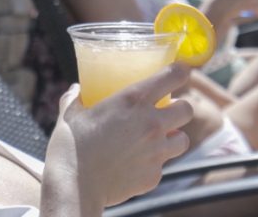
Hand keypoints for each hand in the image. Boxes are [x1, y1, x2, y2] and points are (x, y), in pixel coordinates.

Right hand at [42, 64, 193, 213]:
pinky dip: (154, 163)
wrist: (74, 186)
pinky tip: (136, 163)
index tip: (178, 71)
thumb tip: (76, 90)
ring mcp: (156, 151)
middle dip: (180, 108)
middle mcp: (152, 123)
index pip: (174, 76)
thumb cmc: (71, 145)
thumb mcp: (70, 114)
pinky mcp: (154, 176)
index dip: (180, 71)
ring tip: (158, 139)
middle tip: (166, 110)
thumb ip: (75, 98)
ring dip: (173, 136)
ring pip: (183, 140)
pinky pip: (162, 165)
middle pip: (187, 109)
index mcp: (134, 99)